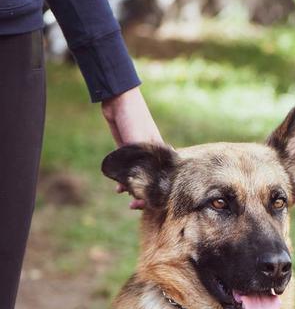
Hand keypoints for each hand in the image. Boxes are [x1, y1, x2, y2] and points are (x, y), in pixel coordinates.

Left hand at [101, 86, 163, 208]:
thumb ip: (139, 162)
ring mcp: (139, 154)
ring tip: (128, 200)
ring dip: (133, 189)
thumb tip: (132, 185)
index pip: (163, 179)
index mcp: (160, 154)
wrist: (118, 101)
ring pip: (139, 177)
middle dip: (145, 195)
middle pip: (151, 180)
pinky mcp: (126, 151)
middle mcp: (152, 156)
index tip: (149, 206)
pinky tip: (118, 188)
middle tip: (136, 207)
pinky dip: (123, 179)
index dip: (157, 193)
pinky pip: (127, 170)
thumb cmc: (134, 120)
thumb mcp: (138, 142)